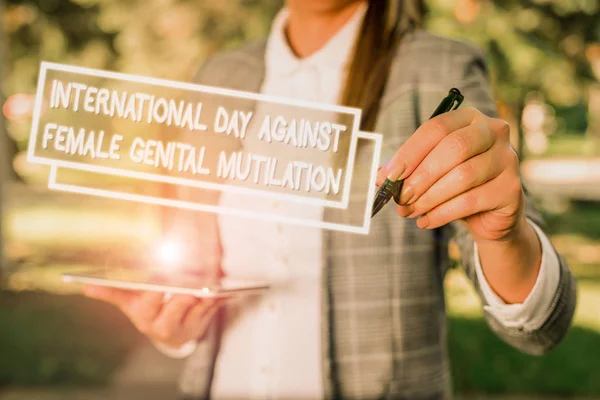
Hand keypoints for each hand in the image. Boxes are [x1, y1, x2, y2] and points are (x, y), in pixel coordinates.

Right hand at [83, 286, 222, 347]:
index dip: (155, 291)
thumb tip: (85, 287)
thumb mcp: (129, 302)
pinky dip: (220, 296)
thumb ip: (111, 292)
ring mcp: (186, 326)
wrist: (171, 334)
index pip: (148, 301)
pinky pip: (214, 308)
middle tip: (191, 276)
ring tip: (211, 277)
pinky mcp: (204, 323)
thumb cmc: (149, 310)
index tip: (160, 279)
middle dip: (183, 291)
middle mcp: (164, 324)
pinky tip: (226, 286)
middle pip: (176, 306)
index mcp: (144, 316)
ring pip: (198, 307)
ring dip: (205, 292)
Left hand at [377, 107, 524, 242]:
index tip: (390, 174)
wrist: (488, 216)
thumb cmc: (455, 186)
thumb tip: (380, 177)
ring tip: (410, 211)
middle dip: (421, 176)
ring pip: (462, 176)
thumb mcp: (430, 173)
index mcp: (469, 118)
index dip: (410, 152)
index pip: (437, 128)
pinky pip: (470, 201)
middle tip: (401, 197)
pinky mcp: (511, 189)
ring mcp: (507, 159)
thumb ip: (408, 170)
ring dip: (429, 197)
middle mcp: (494, 131)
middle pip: (453, 148)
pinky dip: (442, 213)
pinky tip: (425, 221)